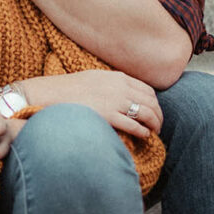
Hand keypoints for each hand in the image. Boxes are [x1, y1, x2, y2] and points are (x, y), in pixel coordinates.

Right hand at [23, 70, 161, 139]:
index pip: (147, 90)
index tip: (155, 111)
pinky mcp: (109, 116)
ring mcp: (115, 102)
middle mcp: (120, 88)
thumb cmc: (73, 88)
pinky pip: (134, 125)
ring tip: (154, 132)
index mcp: (118, 77)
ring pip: (146, 113)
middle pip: (151, 102)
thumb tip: (124, 93)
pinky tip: (144, 136)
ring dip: (154, 124)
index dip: (155, 103)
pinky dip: (143, 131)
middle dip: (158, 115)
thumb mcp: (96, 78)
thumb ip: (113, 84)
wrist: (54, 94)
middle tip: (158, 125)